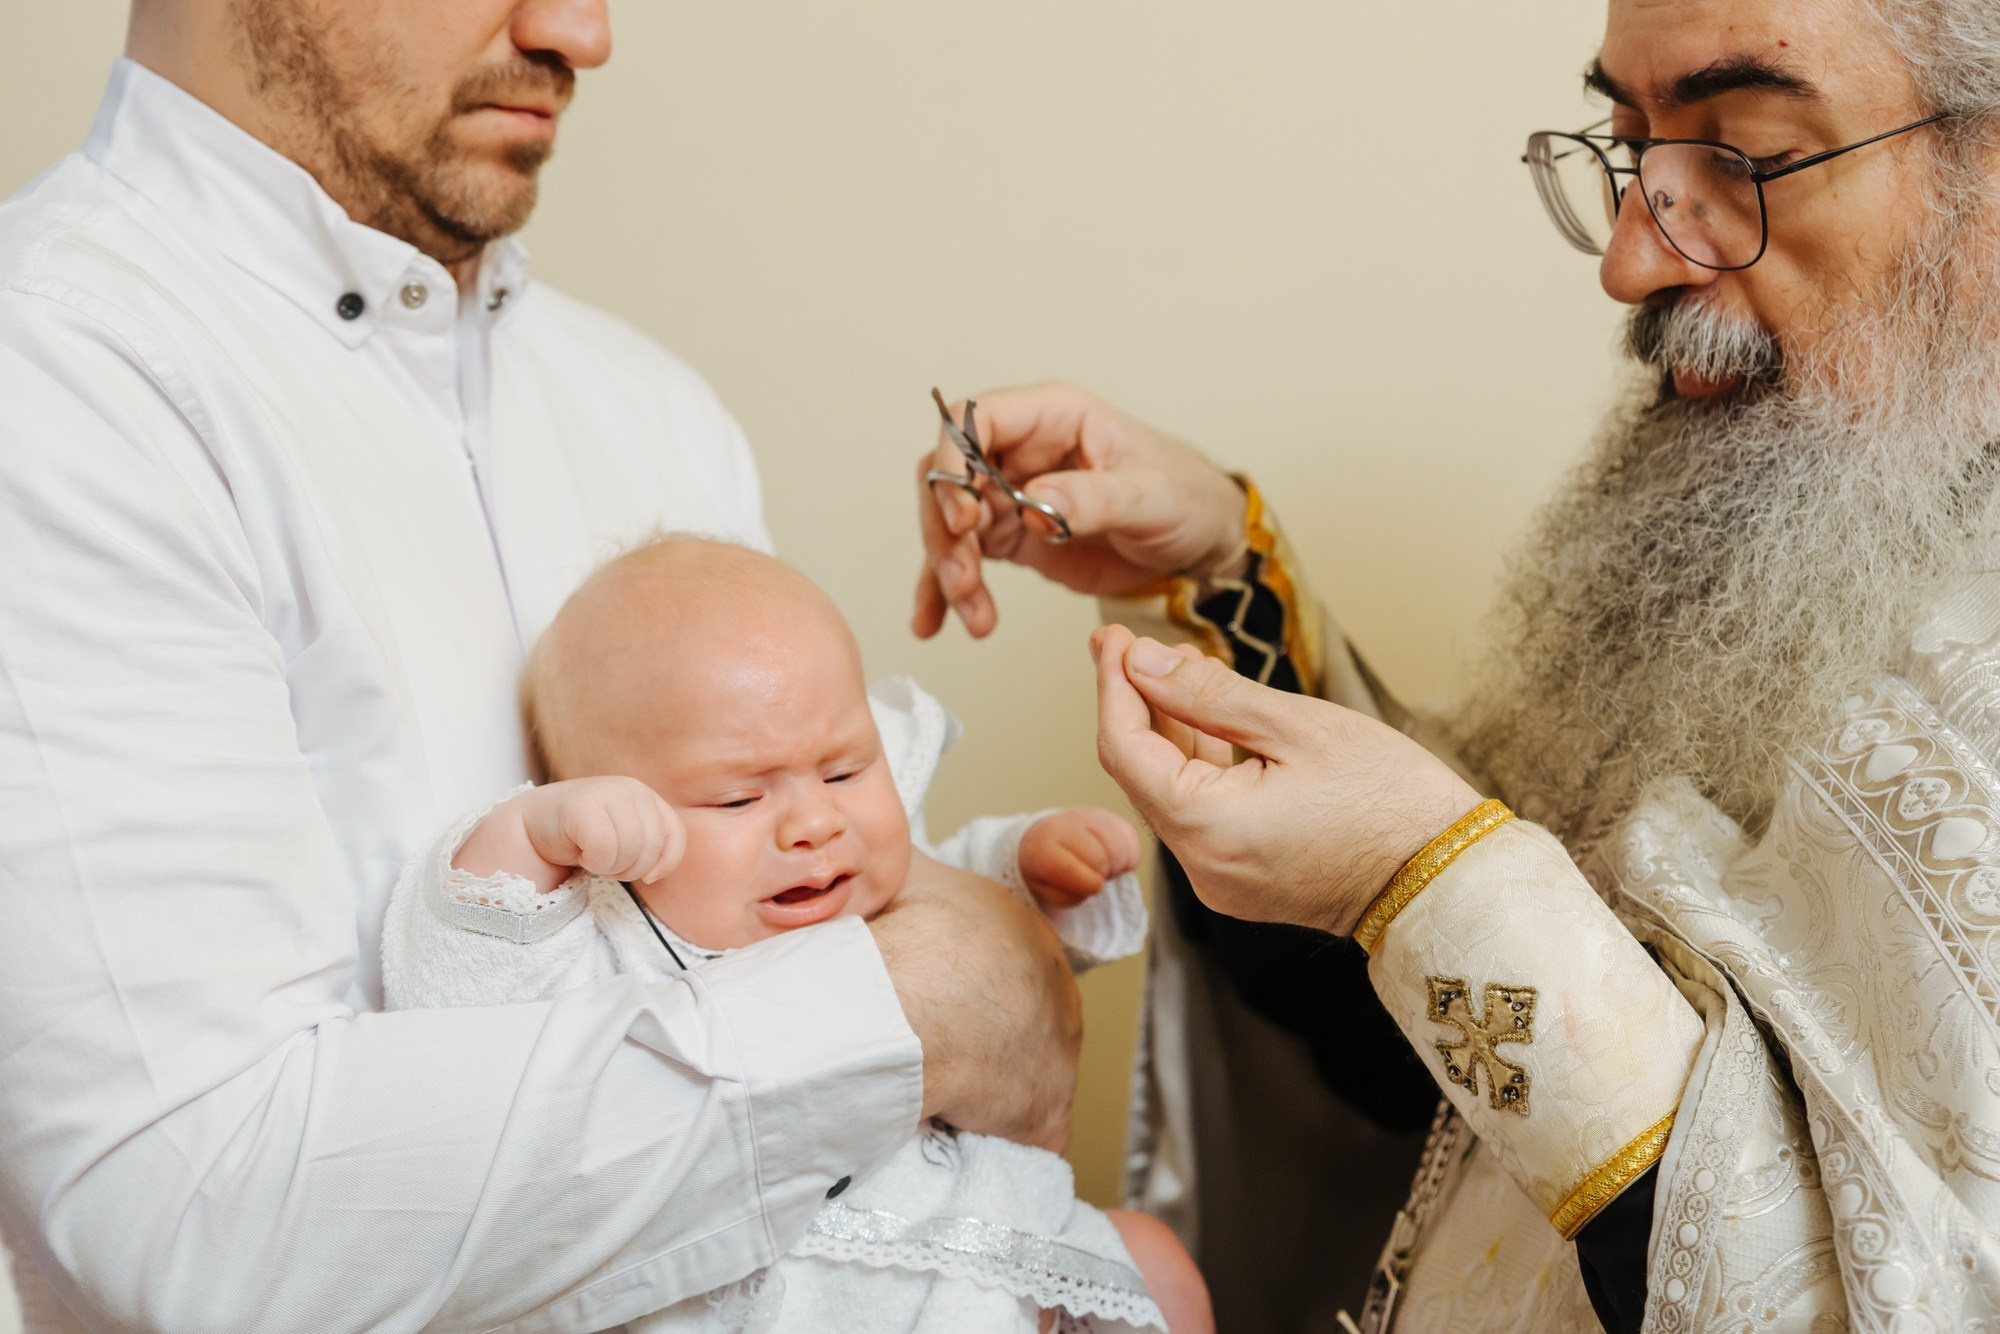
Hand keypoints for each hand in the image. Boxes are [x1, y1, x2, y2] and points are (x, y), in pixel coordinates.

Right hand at [453, 777, 685, 893]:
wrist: (532, 826)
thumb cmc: (583, 837)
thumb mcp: (625, 838)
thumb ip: (651, 848)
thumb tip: (656, 874)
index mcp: (645, 796)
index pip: (675, 835)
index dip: (664, 863)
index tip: (645, 876)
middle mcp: (630, 788)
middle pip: (651, 847)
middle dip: (631, 869)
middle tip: (607, 865)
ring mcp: (606, 792)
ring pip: (630, 849)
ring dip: (610, 867)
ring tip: (592, 857)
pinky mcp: (583, 804)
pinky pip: (605, 849)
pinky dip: (594, 862)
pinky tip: (580, 853)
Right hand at [871, 851, 1081, 1151]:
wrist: (907, 1001)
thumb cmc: (906, 933)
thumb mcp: (903, 869)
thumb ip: (903, 862)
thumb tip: (882, 851)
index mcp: (1030, 935)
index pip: (1003, 967)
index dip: (962, 987)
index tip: (927, 999)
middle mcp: (1059, 992)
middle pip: (1017, 1021)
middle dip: (974, 1035)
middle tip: (922, 1045)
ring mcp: (1060, 1057)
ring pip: (1020, 1078)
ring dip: (983, 1088)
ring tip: (927, 1088)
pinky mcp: (1046, 1117)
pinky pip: (1024, 1135)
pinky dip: (992, 1139)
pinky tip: (951, 1134)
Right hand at [913, 382, 1247, 638]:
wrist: (1202, 540)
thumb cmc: (1186, 496)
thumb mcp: (1151, 494)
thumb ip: (1094, 498)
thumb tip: (1035, 504)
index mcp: (1052, 417)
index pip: (972, 419)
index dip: (952, 463)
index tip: (964, 518)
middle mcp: (1020, 451)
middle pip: (946, 477)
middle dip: (946, 532)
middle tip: (965, 580)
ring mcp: (1011, 494)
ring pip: (950, 525)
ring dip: (949, 570)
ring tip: (975, 615)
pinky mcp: (1013, 537)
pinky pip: (965, 559)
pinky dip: (946, 592)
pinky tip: (936, 622)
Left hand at [1017, 806, 1142, 910]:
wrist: (1050, 839)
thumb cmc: (1048, 871)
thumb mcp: (1046, 890)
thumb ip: (1066, 896)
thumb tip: (1096, 885)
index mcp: (1043, 848)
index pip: (1066, 867)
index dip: (1086, 883)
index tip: (1093, 887)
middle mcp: (1066, 826)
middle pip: (1098, 856)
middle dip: (1102, 873)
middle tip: (1096, 877)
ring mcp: (1090, 817)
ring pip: (1118, 846)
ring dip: (1117, 864)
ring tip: (1105, 869)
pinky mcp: (1111, 816)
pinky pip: (1130, 837)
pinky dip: (1129, 855)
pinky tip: (1115, 859)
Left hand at [1089, 626, 1481, 935]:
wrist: (1447, 878)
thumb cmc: (1390, 800)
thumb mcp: (1297, 726)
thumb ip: (1208, 694)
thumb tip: (1143, 663)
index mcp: (1206, 828)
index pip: (1124, 749)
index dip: (1113, 687)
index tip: (1113, 639)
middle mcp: (1200, 867)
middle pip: (1141, 773)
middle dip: (1134, 703)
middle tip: (1128, 643)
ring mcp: (1221, 881)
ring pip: (1170, 794)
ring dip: (1168, 733)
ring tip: (1171, 669)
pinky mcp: (1244, 882)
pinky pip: (1201, 817)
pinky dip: (1198, 768)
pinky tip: (1207, 722)